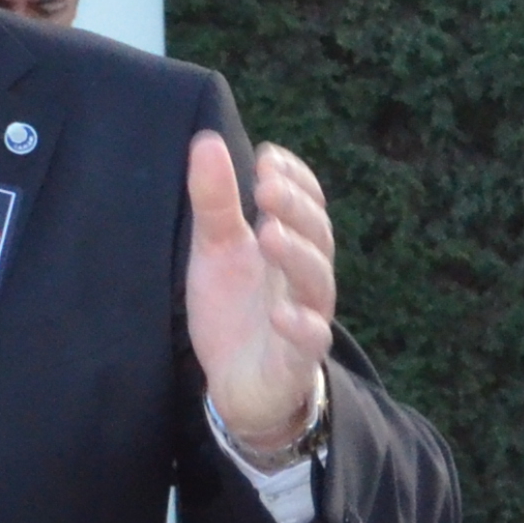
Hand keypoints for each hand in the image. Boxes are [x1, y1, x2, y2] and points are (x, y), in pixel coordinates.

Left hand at [187, 133, 336, 453]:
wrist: (236, 382)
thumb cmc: (234, 309)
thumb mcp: (215, 250)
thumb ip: (215, 201)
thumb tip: (206, 140)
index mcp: (290, 245)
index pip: (307, 204)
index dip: (295, 179)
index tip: (268, 156)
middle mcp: (304, 278)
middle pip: (316, 237)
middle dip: (295, 208)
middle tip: (266, 186)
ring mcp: (305, 317)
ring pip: (316, 283)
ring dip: (297, 256)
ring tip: (270, 233)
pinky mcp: (296, 361)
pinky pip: (310, 341)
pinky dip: (300, 326)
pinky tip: (280, 312)